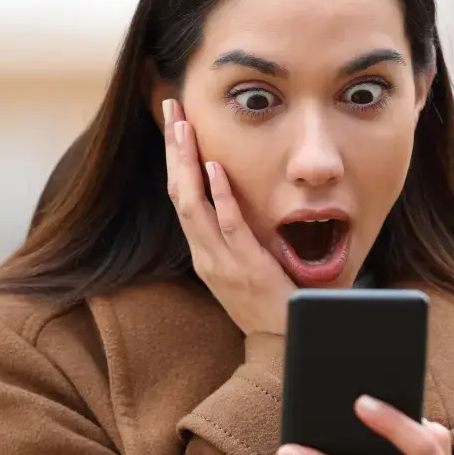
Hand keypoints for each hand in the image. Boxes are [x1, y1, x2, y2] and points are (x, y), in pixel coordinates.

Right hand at [163, 98, 295, 335]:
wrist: (280, 345)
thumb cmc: (268, 303)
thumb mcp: (245, 265)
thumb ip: (237, 237)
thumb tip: (237, 200)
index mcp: (204, 251)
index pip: (182, 196)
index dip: (176, 159)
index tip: (176, 124)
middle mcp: (204, 253)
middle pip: (179, 192)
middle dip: (175, 149)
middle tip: (173, 109)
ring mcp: (221, 261)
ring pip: (194, 204)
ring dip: (188, 163)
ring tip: (184, 127)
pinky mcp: (244, 267)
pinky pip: (228, 226)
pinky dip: (220, 197)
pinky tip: (215, 169)